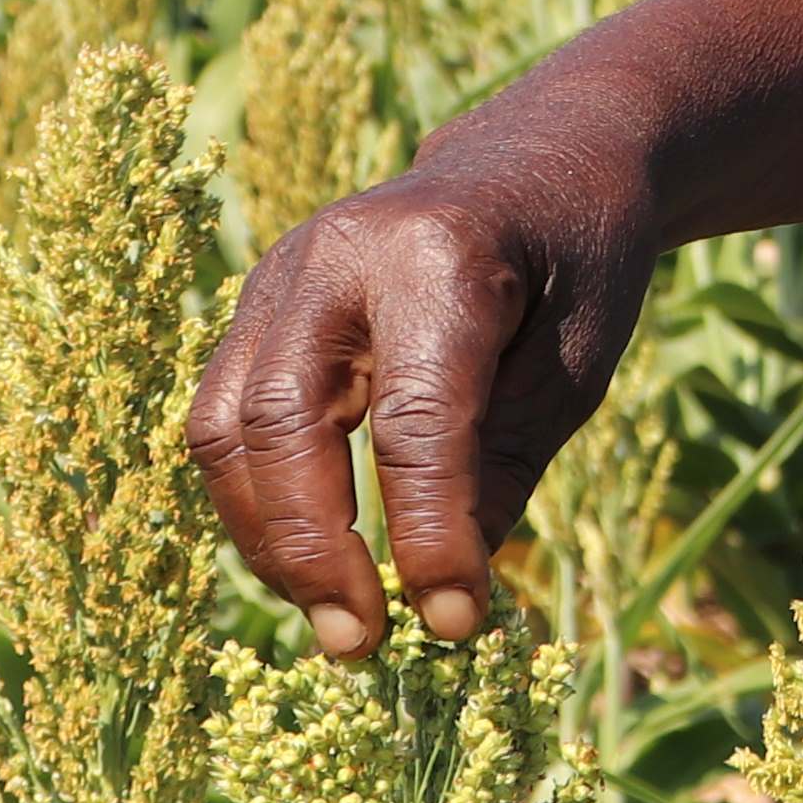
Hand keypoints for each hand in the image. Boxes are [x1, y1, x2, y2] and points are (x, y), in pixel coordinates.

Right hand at [187, 166, 638, 656]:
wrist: (538, 158)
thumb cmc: (575, 262)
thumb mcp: (578, 363)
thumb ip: (504, 467)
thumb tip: (444, 600)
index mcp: (442, 256)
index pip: (414, 422)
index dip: (427, 534)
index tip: (456, 622)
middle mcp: (339, 254)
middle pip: (284, 422)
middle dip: (313, 549)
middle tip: (361, 643)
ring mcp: (281, 273)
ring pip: (228, 426)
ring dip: (270, 539)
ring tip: (336, 620)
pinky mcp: (258, 305)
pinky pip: (224, 417)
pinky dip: (256, 501)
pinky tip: (310, 562)